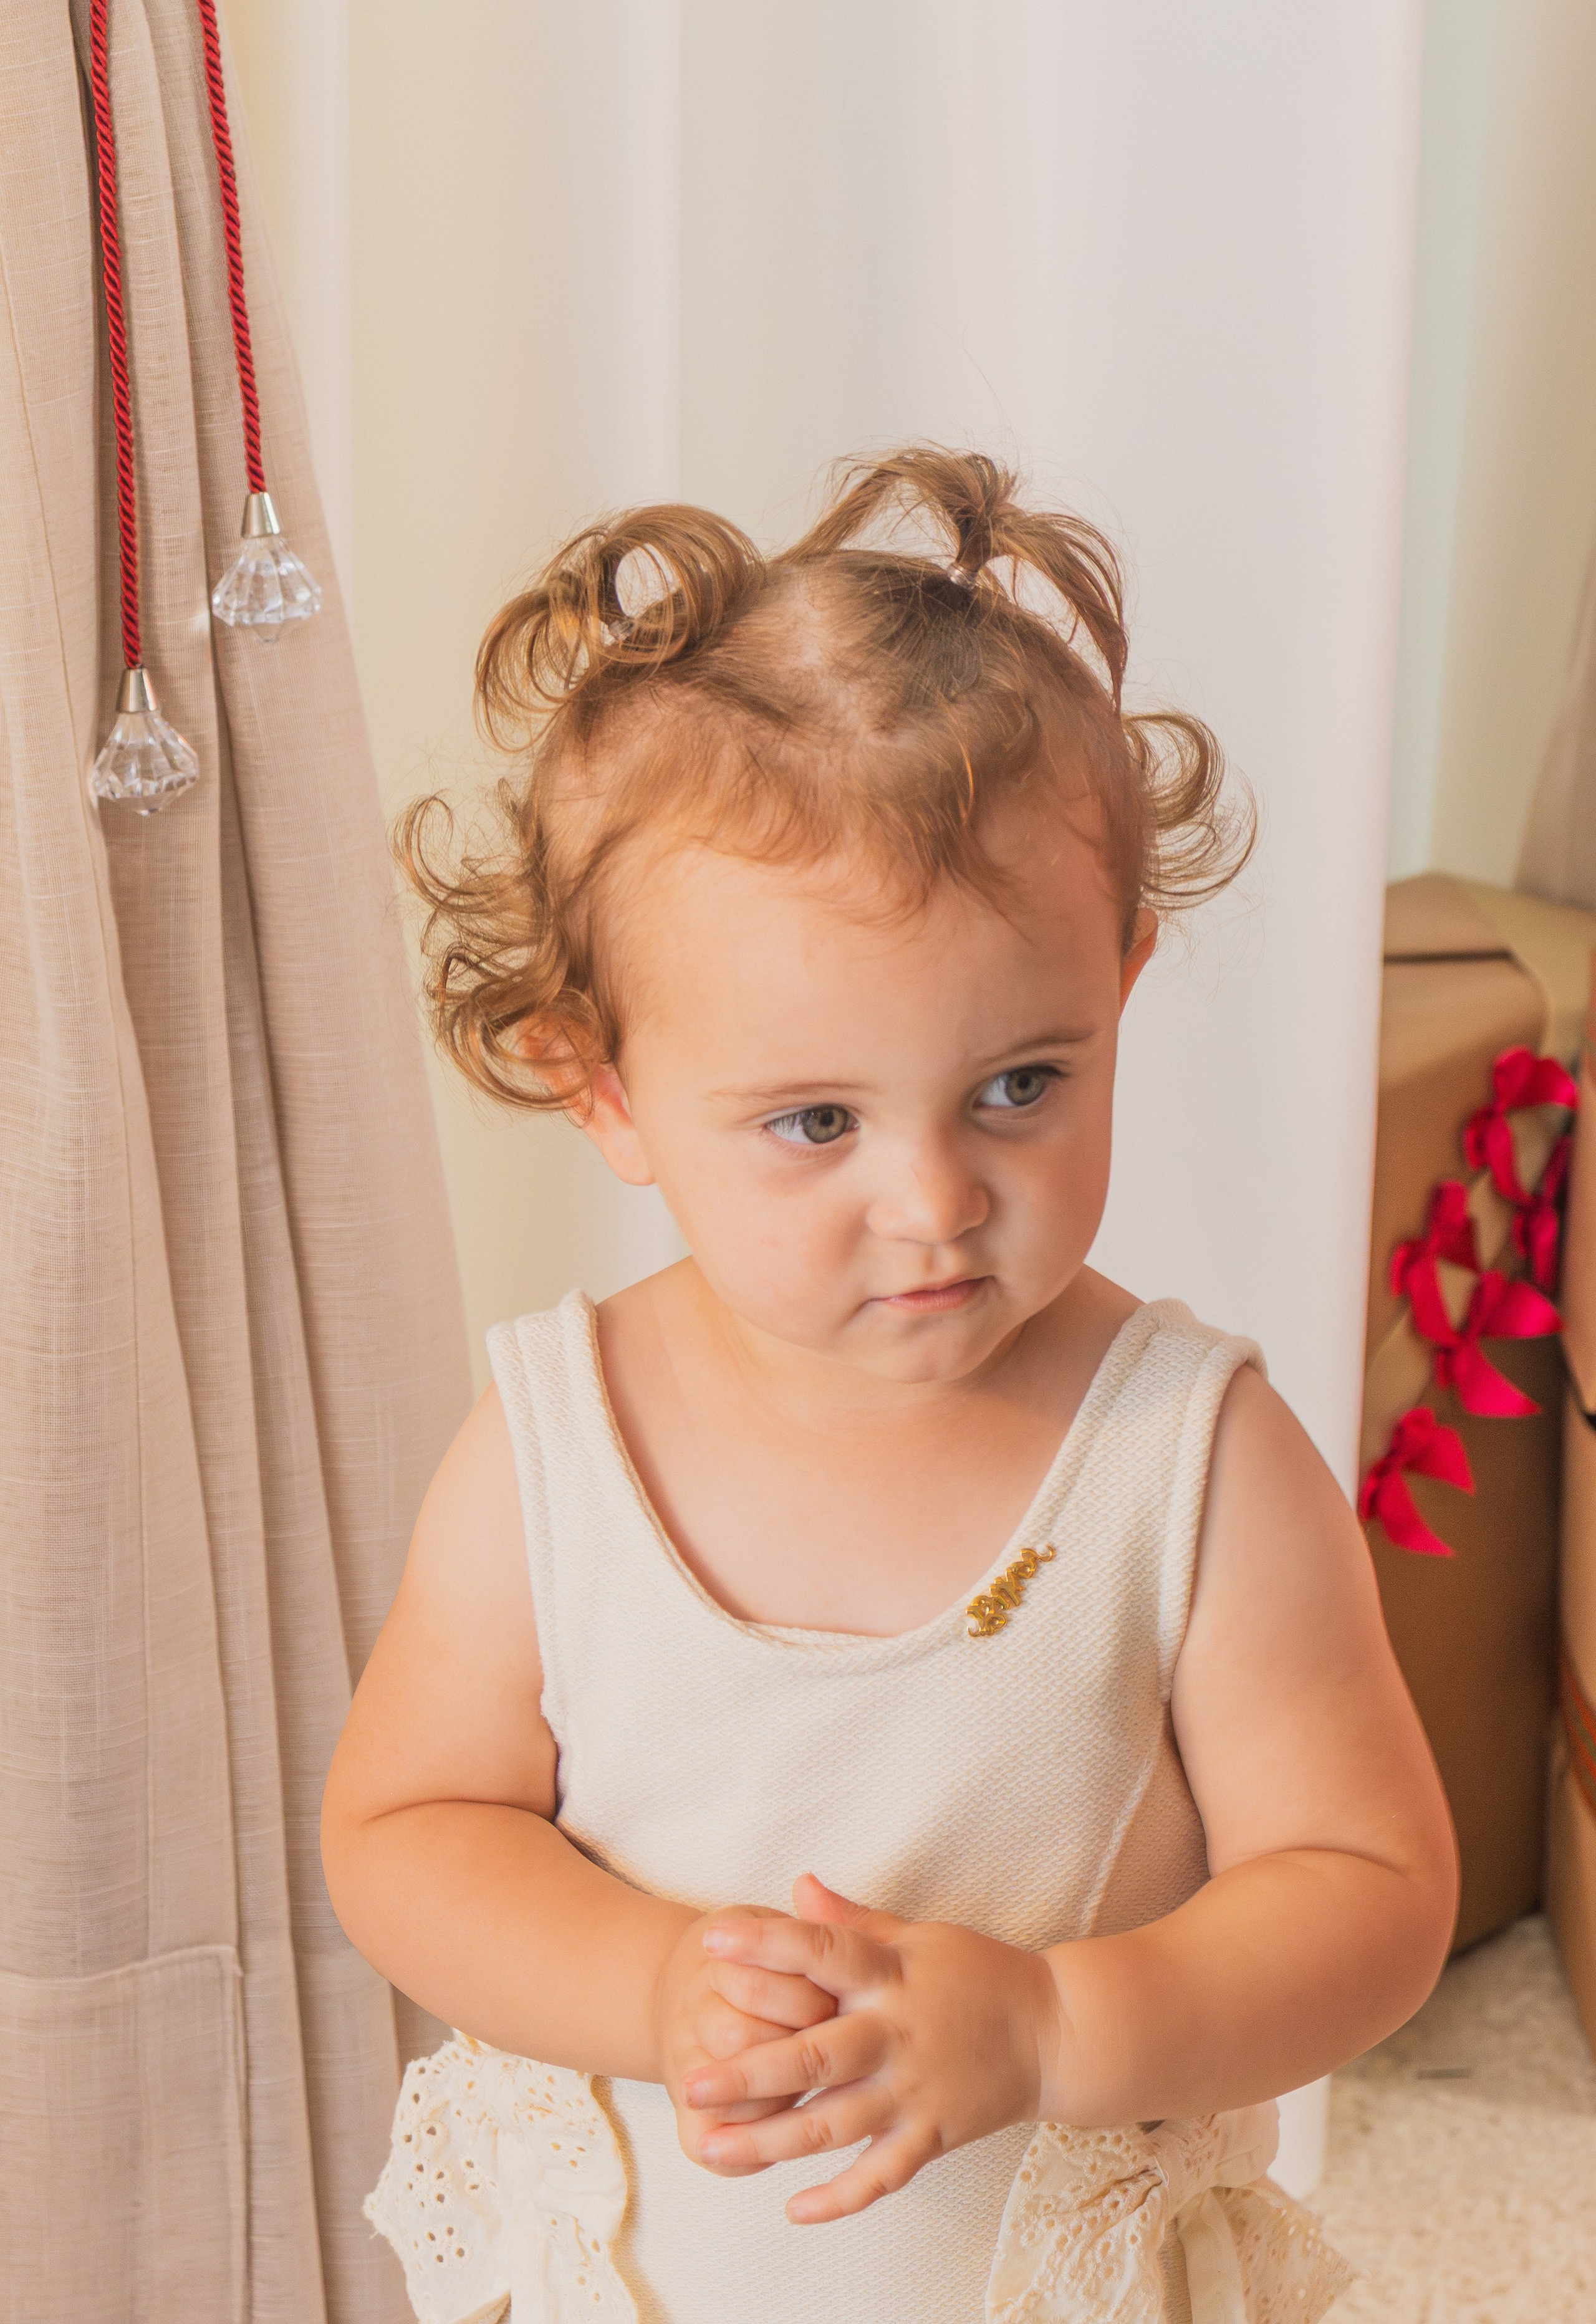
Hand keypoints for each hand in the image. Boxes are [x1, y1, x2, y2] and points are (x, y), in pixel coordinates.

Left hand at [679, 1873, 1059, 2221]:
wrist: (1057, 2032)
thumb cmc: (980, 1975)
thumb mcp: (920, 1937)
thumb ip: (853, 1922)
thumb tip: (797, 1884)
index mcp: (892, 1975)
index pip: (822, 1953)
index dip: (767, 1945)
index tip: (713, 1941)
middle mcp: (898, 2034)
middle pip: (815, 2055)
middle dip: (750, 2072)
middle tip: (692, 2084)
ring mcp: (915, 2091)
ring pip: (834, 2124)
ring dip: (771, 2140)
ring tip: (713, 2147)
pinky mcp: (935, 2135)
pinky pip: (881, 2175)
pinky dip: (839, 2197)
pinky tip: (794, 2208)